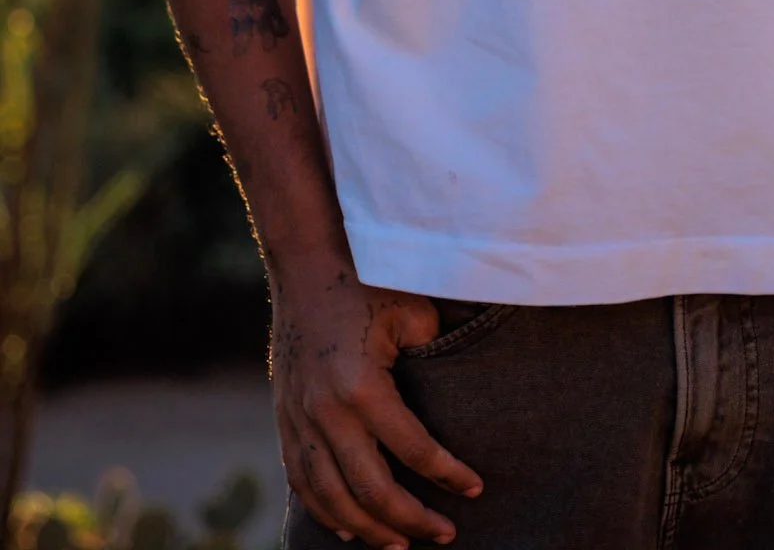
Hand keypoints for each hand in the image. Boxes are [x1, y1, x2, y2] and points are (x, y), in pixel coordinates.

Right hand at [271, 261, 482, 547]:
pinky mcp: (285, 418)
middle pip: (370, 490)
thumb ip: (436, 354)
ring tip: (401, 545)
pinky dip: (325, 511)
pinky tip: (347, 527)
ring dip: (368, 529)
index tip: (475, 489)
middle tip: (444, 535)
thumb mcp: (413, 311)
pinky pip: (302, 481)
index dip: (447, 475)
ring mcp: (300, 419)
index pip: (414, 450)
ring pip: (332, 498)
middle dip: (410, 520)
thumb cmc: (367, 281)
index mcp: (363, 386)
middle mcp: (327, 412)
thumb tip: (460, 392)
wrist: (305, 263)